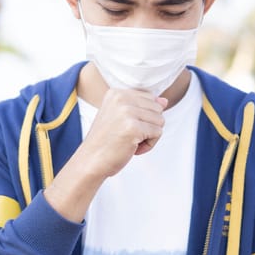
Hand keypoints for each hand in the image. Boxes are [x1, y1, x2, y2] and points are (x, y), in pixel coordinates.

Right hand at [43, 88, 166, 222]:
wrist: (90, 161)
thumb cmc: (106, 142)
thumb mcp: (122, 118)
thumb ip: (142, 107)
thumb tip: (164, 101)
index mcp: (117, 93)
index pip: (150, 98)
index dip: (143, 117)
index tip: (125, 127)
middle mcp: (121, 98)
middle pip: (157, 109)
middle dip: (148, 125)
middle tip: (128, 136)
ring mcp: (127, 112)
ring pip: (160, 121)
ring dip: (149, 136)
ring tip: (130, 142)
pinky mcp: (133, 127)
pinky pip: (158, 133)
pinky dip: (149, 145)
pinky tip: (132, 148)